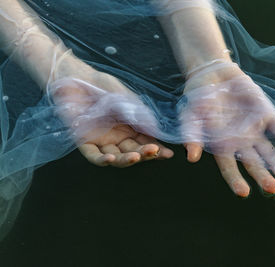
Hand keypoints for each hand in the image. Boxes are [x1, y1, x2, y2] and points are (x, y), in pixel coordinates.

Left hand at [50, 62, 172, 167]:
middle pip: (134, 151)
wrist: (76, 76)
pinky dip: (103, 160)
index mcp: (130, 127)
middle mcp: (117, 137)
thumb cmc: (102, 85)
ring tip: (137, 156)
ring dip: (128, 159)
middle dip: (146, 154)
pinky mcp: (84, 141)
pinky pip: (94, 156)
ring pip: (117, 157)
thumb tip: (156, 130)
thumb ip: (139, 114)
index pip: (146, 142)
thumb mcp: (126, 97)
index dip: (157, 149)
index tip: (168, 153)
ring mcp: (101, 140)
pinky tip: (112, 159)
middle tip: (154, 151)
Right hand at [180, 63, 274, 196]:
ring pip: (269, 153)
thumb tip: (192, 157)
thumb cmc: (198, 97)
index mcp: (221, 145)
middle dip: (263, 177)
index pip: (230, 168)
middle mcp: (240, 142)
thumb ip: (192, 134)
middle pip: (254, 165)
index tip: (243, 192)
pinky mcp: (266, 115)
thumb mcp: (191, 114)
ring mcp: (255, 130)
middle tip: (272, 188)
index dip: (236, 180)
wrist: (213, 74)